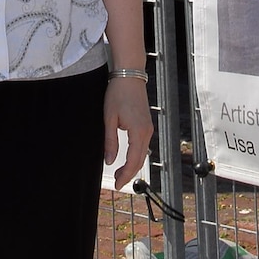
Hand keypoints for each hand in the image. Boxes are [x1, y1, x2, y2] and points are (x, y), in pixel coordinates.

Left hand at [104, 74, 152, 191]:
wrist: (129, 74)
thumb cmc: (118, 93)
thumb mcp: (109, 118)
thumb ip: (110, 142)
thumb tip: (110, 161)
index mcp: (138, 132)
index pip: (133, 161)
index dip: (125, 175)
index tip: (117, 185)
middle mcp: (147, 132)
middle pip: (140, 160)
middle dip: (129, 174)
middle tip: (117, 183)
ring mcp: (148, 127)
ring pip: (143, 153)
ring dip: (133, 165)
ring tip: (120, 173)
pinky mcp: (147, 123)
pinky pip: (143, 145)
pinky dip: (136, 155)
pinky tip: (127, 157)